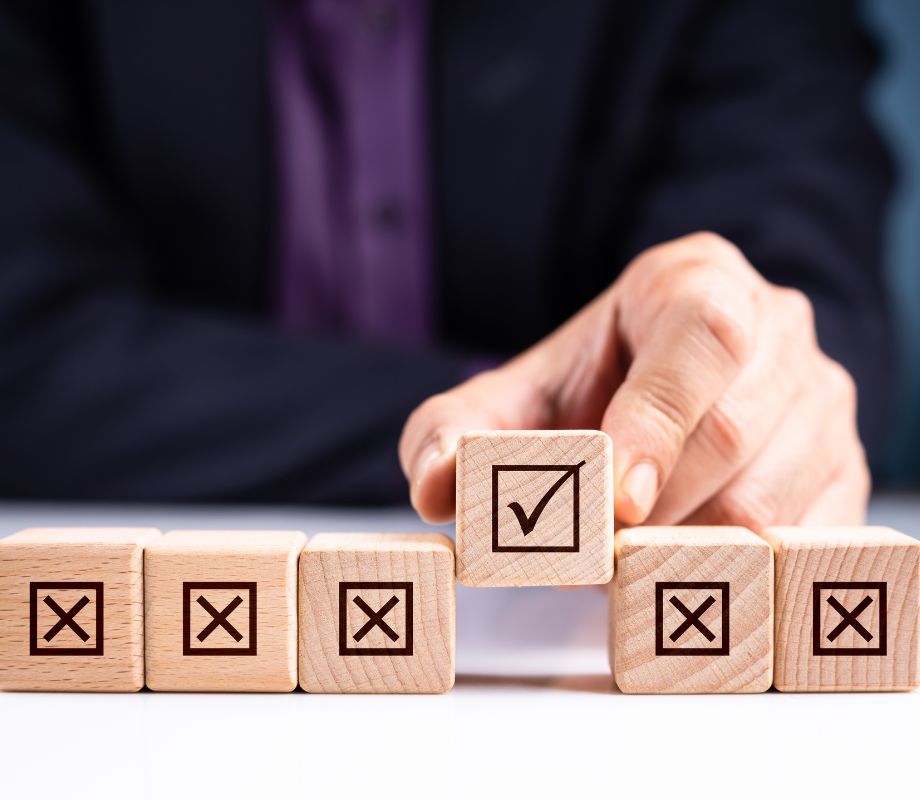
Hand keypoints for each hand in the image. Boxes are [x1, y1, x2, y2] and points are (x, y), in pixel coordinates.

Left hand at [399, 232, 867, 527]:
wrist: (654, 396)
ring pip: (771, 498)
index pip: (701, 338)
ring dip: (687, 545)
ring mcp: (822, 396)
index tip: (613, 501)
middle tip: (597, 549)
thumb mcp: (508, 399)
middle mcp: (776, 324)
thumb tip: (435, 485)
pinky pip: (807, 537)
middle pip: (733, 432)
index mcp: (695, 279)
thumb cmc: (582, 393)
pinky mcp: (844, 463)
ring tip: (631, 552)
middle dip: (654, 508)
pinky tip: (685, 560)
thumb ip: (451, 430)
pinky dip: (739, 568)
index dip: (657, 424)